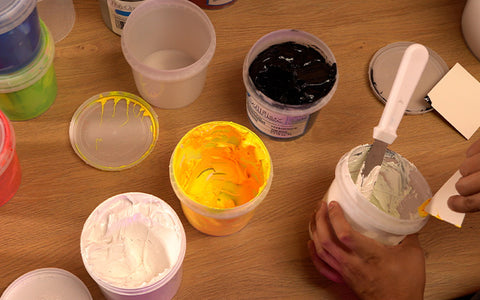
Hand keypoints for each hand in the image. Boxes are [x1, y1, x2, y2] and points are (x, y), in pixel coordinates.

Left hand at [308, 200, 424, 299]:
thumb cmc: (404, 285)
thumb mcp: (413, 254)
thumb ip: (409, 234)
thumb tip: (408, 218)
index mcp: (369, 254)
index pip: (344, 233)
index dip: (335, 217)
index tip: (334, 204)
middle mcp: (352, 262)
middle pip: (326, 240)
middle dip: (320, 220)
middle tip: (321, 206)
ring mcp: (345, 271)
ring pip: (321, 251)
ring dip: (315, 232)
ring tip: (315, 218)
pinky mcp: (343, 278)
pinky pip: (323, 266)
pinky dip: (313, 254)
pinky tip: (311, 243)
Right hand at [448, 138, 479, 212]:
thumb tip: (466, 200)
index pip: (471, 202)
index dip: (459, 205)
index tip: (452, 204)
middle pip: (462, 186)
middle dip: (463, 187)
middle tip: (469, 185)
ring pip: (464, 167)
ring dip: (469, 170)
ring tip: (479, 170)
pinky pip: (470, 151)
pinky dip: (473, 155)